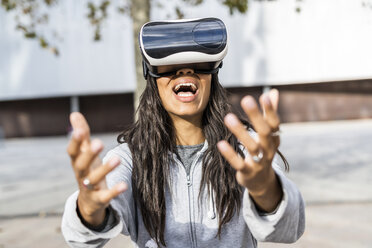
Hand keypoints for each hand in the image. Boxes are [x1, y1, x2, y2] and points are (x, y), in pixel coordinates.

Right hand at [67, 112, 126, 225]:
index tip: (79, 131)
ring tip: (117, 158)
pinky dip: (114, 191)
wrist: (88, 202)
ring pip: (94, 179)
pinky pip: (106, 196)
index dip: (74, 142)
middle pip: (81, 165)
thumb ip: (82, 135)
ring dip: (105, 169)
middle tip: (99, 142)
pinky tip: (124, 185)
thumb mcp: (84, 153)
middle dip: (89, 155)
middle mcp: (81, 175)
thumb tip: (74, 113)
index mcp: (77, 162)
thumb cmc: (88, 171)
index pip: (72, 152)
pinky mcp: (99, 200)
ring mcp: (89, 188)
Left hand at [217, 89, 281, 211]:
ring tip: (228, 117)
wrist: (261, 181)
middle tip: (246, 99)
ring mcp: (259, 162)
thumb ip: (269, 113)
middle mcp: (269, 150)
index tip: (264, 96)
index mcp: (274, 139)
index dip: (271, 111)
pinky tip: (220, 143)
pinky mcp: (247, 172)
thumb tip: (273, 91)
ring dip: (240, 132)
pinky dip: (230, 154)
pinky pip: (239, 163)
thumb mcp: (268, 135)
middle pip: (265, 132)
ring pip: (252, 147)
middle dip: (256, 116)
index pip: (274, 123)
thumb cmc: (263, 151)